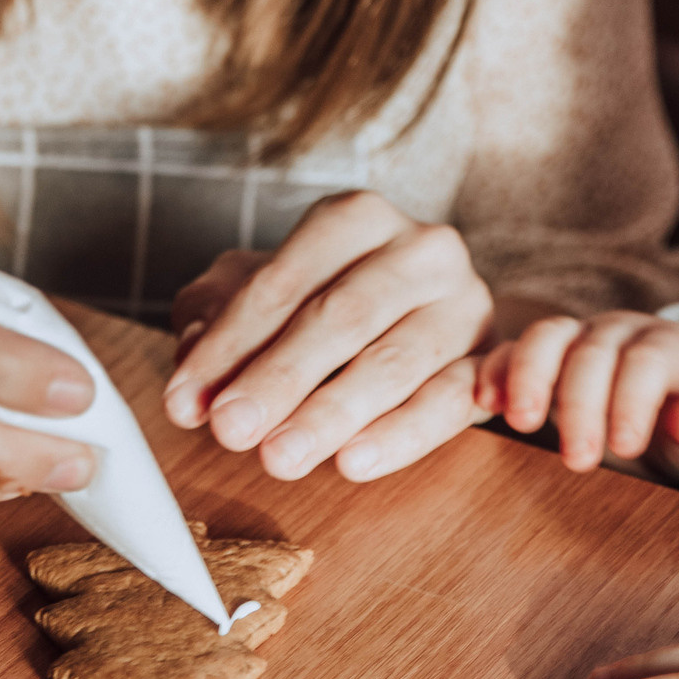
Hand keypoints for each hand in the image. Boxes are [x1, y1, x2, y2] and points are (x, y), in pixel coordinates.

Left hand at [162, 191, 493, 481]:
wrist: (422, 316)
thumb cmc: (324, 304)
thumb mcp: (262, 294)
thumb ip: (216, 318)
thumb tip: (191, 372)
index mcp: (358, 217)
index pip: (286, 280)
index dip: (230, 343)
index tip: (186, 400)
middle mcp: (422, 248)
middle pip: (343, 316)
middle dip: (279, 378)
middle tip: (230, 430)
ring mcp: (465, 303)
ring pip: (398, 360)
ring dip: (332, 413)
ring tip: (280, 457)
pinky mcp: (492, 359)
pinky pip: (450, 401)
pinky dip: (402, 434)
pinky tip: (354, 462)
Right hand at [476, 312, 678, 479]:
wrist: (673, 408)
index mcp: (670, 345)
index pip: (647, 361)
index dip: (633, 400)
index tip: (626, 447)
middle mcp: (620, 332)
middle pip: (593, 352)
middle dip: (581, 404)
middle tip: (578, 460)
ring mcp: (578, 337)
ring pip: (546, 337)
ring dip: (529, 377)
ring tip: (522, 423)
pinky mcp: (543, 356)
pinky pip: (511, 350)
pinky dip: (494, 371)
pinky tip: (484, 404)